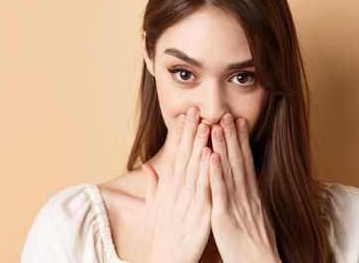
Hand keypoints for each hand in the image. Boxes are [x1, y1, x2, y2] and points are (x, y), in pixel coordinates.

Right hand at [141, 107, 212, 262]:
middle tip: (195, 110)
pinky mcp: (199, 215)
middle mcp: (176, 192)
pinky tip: (211, 155)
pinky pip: (204, 190)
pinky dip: (206, 171)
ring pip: (194, 168)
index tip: (185, 116)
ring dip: (199, 145)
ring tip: (205, 124)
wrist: (167, 262)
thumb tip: (147, 166)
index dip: (180, 136)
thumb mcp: (153, 209)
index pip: (175, 156)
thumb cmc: (162, 236)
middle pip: (184, 157)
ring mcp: (187, 202)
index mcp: (168, 189)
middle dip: (190, 133)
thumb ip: (152, 186)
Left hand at [208, 113, 279, 262]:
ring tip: (217, 125)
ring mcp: (236, 205)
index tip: (237, 122)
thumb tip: (249, 181)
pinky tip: (211, 156)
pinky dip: (216, 172)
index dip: (241, 141)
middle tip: (227, 114)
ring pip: (229, 170)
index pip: (246, 162)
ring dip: (223, 146)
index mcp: (251, 195)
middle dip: (232, 136)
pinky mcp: (225, 217)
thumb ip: (250, 197)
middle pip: (238, 160)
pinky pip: (220, 191)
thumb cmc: (254, 245)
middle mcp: (246, 195)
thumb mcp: (256, 216)